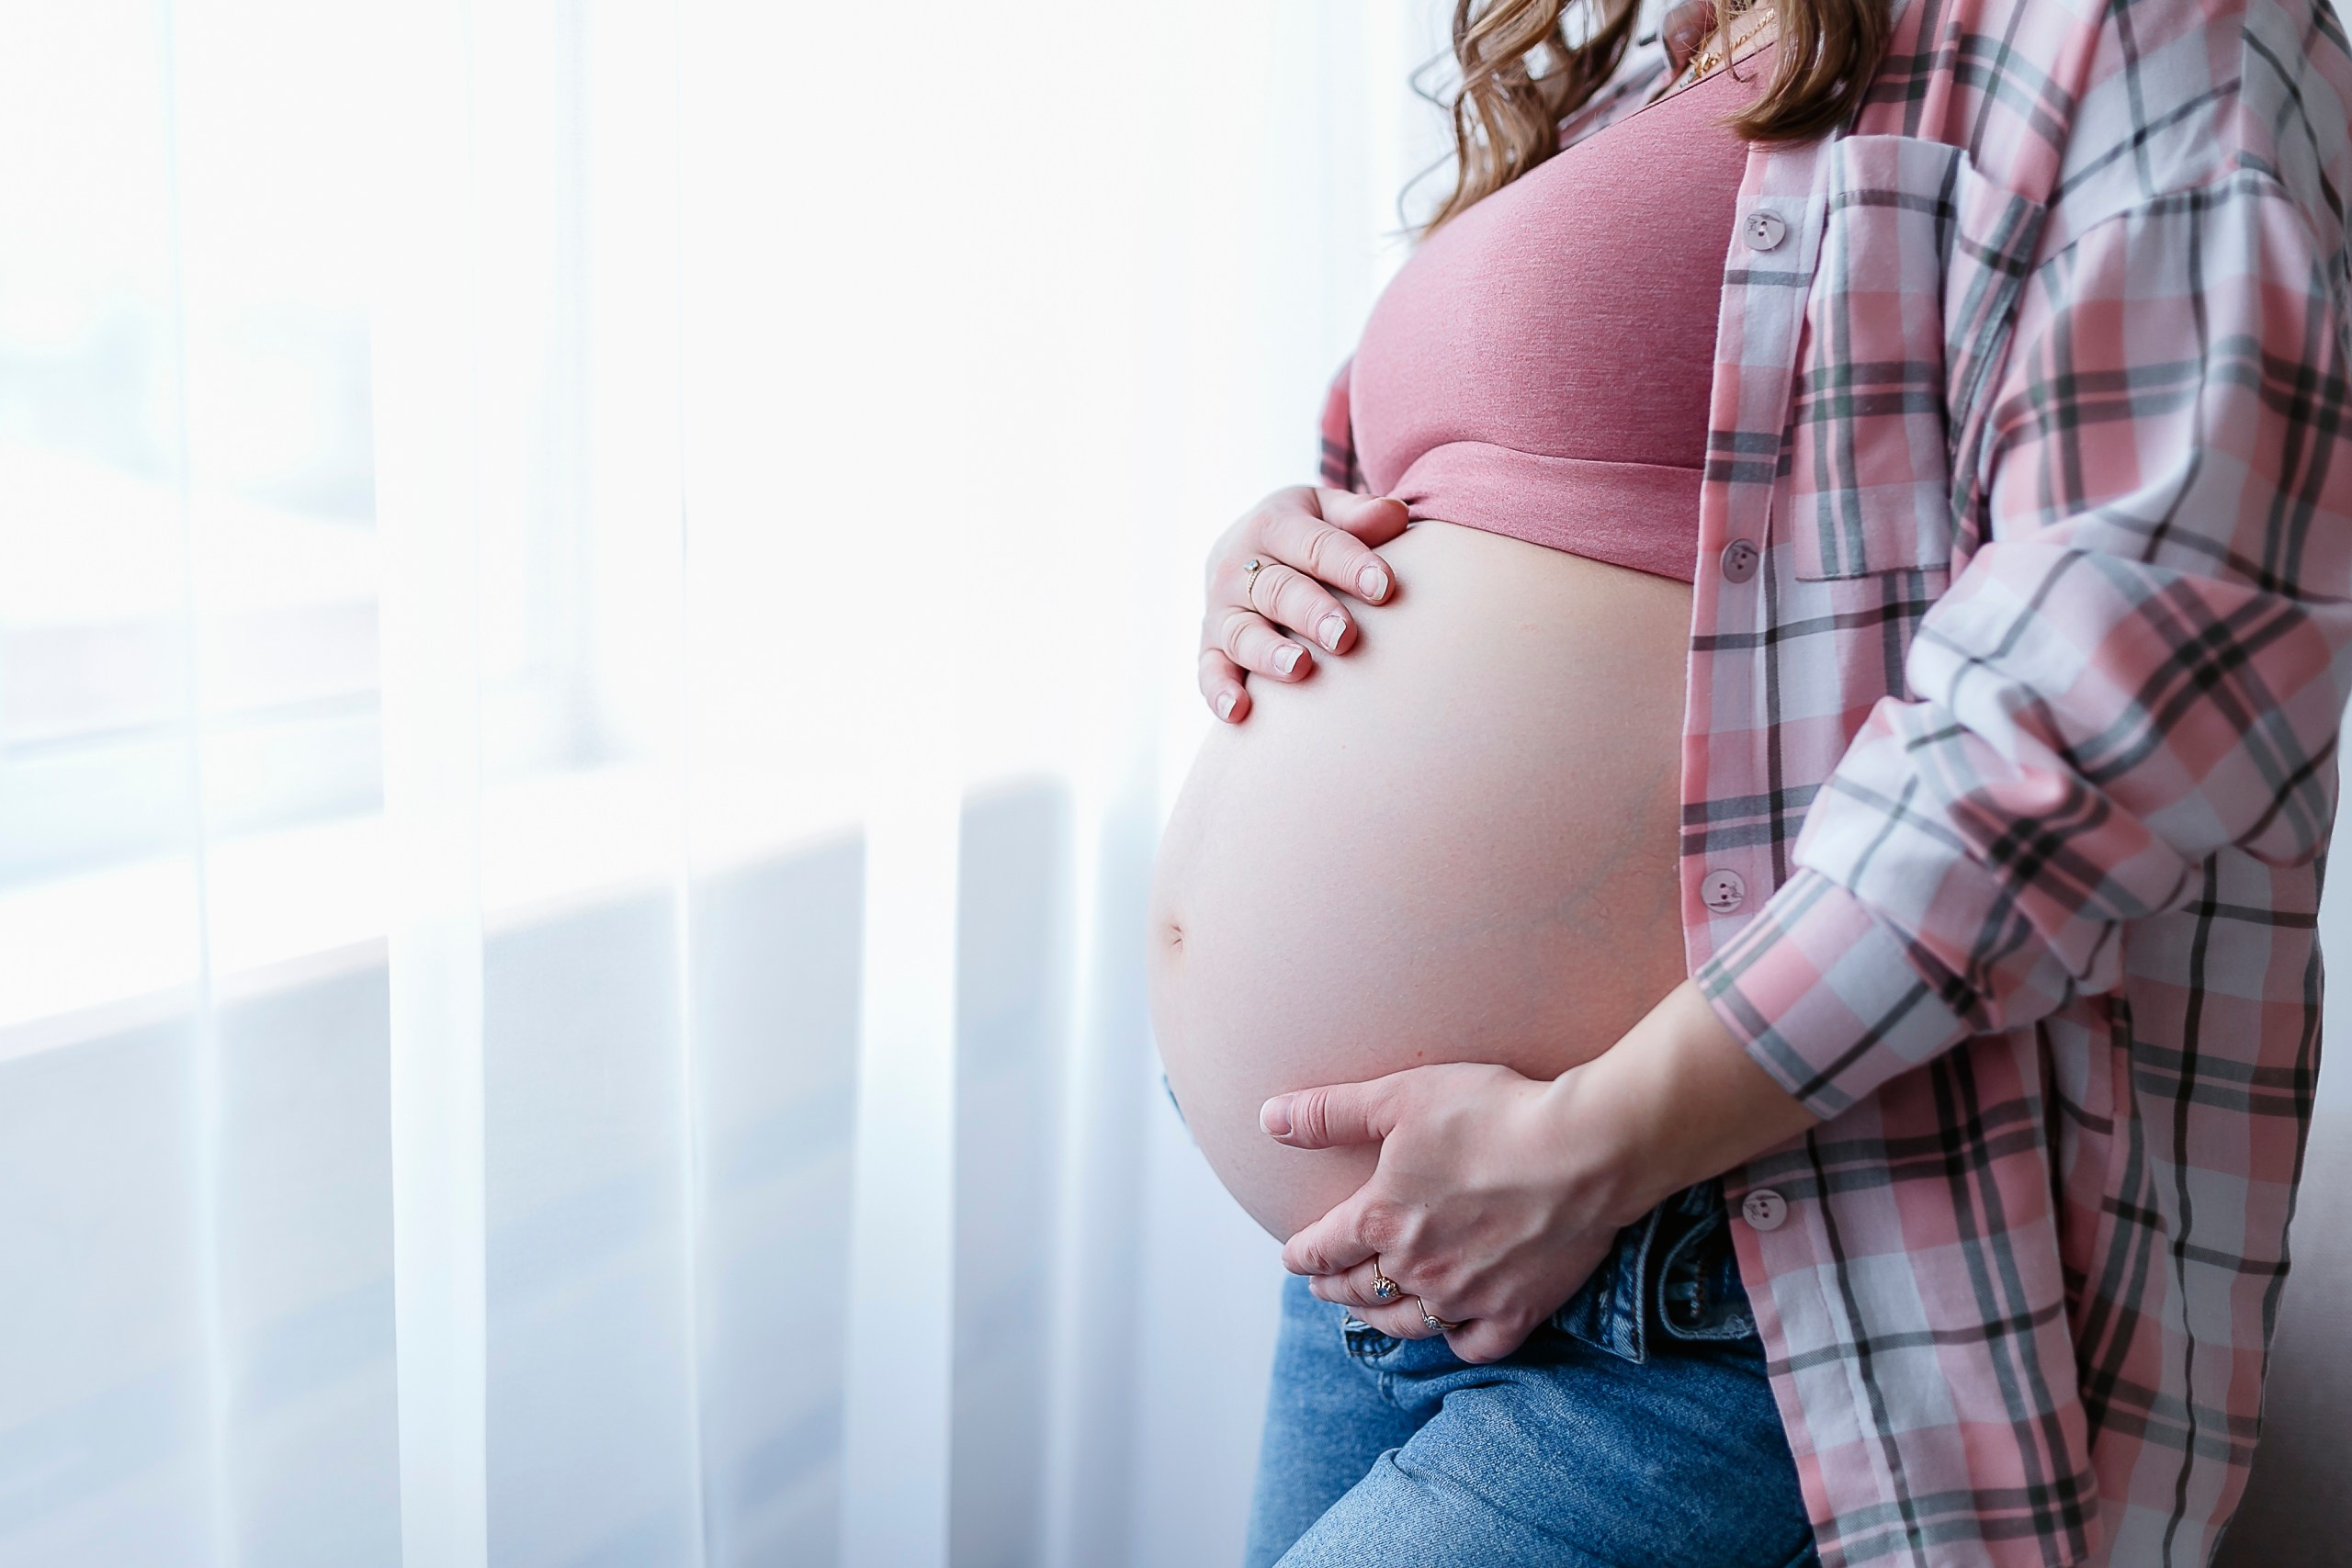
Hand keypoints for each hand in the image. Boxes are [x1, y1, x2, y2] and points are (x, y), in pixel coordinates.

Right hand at [1199, 486, 1408, 722]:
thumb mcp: (1326, 512)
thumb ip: (1360, 515)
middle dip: (1310, 612)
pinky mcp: (1210, 646)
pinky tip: (1238, 711)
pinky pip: (1209, 670)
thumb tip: (1395, 515)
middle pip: (1276, 591)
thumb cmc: (1305, 534)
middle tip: (1344, 635)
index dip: (1348, 564)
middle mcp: (1238, 566)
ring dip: (1268, 652)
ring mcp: (1221, 610)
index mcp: (1272, 526)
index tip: (1384, 587)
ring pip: (1242, 632)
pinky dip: (1219, 691)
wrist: (1245, 548)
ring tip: (1299, 667)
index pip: (1313, 545)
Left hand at [1262, 981, 1821, 1363]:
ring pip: (1408, 1324)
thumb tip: (1267, 1118)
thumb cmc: (1492, 1114)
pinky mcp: (1519, 1310)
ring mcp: (1467, 1297)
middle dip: (1336, 1288)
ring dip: (1380, 1318)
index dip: (1301, 1256)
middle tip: (1326, 1286)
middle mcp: (1416, 1268)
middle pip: (1360, 1290)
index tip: (1293, 1260)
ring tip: (1371, 1313)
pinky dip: (1457, 1341)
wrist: (1585, 1149)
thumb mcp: (1400, 1096)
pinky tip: (1452, 1331)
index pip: (1321, 1250)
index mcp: (1381, 1220)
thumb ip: (1330, 1113)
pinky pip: (1476, 1345)